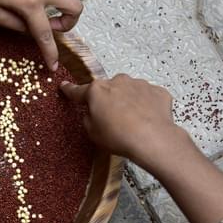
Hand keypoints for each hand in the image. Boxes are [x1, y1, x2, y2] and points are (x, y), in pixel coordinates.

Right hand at [59, 74, 184, 168]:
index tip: (66, 87)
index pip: (78, 91)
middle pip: (108, 89)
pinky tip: (146, 119)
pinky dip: (145, 105)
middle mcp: (117, 82)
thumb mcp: (92, 132)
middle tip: (110, 118)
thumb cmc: (120, 136)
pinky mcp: (157, 92)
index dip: (70, 90)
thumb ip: (88, 118)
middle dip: (107, 100)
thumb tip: (92, 114)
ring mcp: (139, 85)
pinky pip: (147, 96)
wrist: (152, 140)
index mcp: (97, 90)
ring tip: (131, 121)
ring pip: (128, 91)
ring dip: (127, 102)